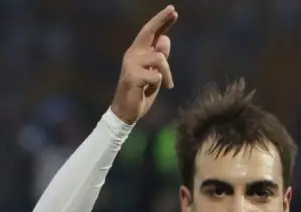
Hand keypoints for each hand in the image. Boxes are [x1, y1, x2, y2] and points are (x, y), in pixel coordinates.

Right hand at [110, 5, 177, 123]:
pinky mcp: (132, 75)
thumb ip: (159, 59)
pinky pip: (157, 75)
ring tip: (167, 85)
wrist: (126, 112)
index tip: (172, 10)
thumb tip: (165, 39)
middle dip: (161, 20)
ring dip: (167, 73)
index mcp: (138, 53)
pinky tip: (149, 90)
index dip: (161, 21)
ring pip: (160, 58)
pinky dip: (159, 83)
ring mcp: (131, 64)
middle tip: (174, 10)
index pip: (150, 33)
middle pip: (148, 32)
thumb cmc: (141, 93)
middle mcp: (132, 54)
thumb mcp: (154, 74)